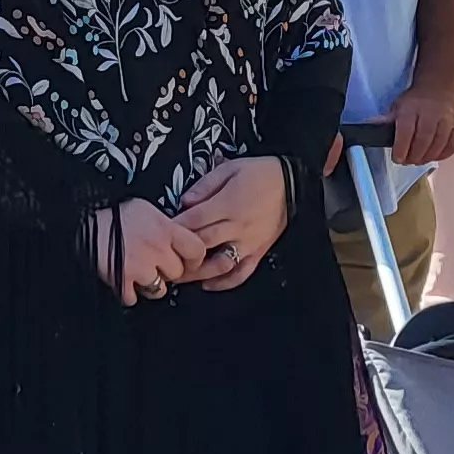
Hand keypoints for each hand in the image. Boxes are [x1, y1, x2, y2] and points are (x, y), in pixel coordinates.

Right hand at [92, 198, 206, 303]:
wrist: (82, 221)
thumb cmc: (110, 212)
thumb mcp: (145, 208)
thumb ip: (165, 225)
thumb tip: (176, 235)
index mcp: (165, 228)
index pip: (197, 250)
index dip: (194, 259)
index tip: (188, 261)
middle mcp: (156, 249)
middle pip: (177, 272)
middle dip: (167, 271)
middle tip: (156, 264)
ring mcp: (139, 267)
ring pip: (159, 289)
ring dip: (150, 284)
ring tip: (139, 273)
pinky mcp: (122, 280)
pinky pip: (133, 298)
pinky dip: (128, 293)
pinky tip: (124, 281)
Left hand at [175, 157, 289, 288]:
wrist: (294, 184)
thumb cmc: (261, 174)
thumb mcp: (230, 169)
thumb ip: (205, 185)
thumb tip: (184, 202)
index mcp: (228, 205)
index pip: (193, 221)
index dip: (174, 229)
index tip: (159, 233)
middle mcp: (237, 227)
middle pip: (202, 244)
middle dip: (180, 253)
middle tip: (162, 258)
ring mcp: (248, 243)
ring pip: (219, 264)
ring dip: (197, 273)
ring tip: (179, 276)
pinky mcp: (259, 252)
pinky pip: (241, 273)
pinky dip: (225, 282)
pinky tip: (208, 285)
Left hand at [388, 82, 453, 167]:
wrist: (439, 88)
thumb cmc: (416, 101)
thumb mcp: (398, 106)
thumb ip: (386, 120)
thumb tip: (370, 126)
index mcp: (412, 108)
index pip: (406, 130)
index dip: (402, 147)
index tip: (398, 158)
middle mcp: (432, 112)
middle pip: (424, 140)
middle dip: (414, 156)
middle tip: (408, 161)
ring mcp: (448, 118)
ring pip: (440, 144)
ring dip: (428, 157)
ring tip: (419, 160)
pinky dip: (444, 154)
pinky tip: (435, 156)